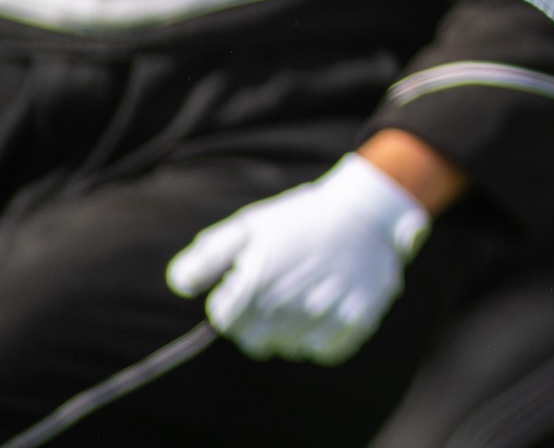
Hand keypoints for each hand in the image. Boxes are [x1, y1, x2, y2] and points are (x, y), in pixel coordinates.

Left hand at [166, 154, 430, 364]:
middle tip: (280, 284)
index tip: (251, 276)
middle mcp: (289, 305)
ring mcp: (324, 316)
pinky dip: (322, 334)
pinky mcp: (354, 322)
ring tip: (307, 289)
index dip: (233, 299)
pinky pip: (323, 350)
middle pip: (254, 340)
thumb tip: (179, 286)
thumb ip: (209, 257)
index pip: (225, 321)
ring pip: (288, 346)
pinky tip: (329, 303)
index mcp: (258, 282)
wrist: (367, 210)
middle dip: (260, 317)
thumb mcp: (251, 225)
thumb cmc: (302, 217)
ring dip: (291, 325)